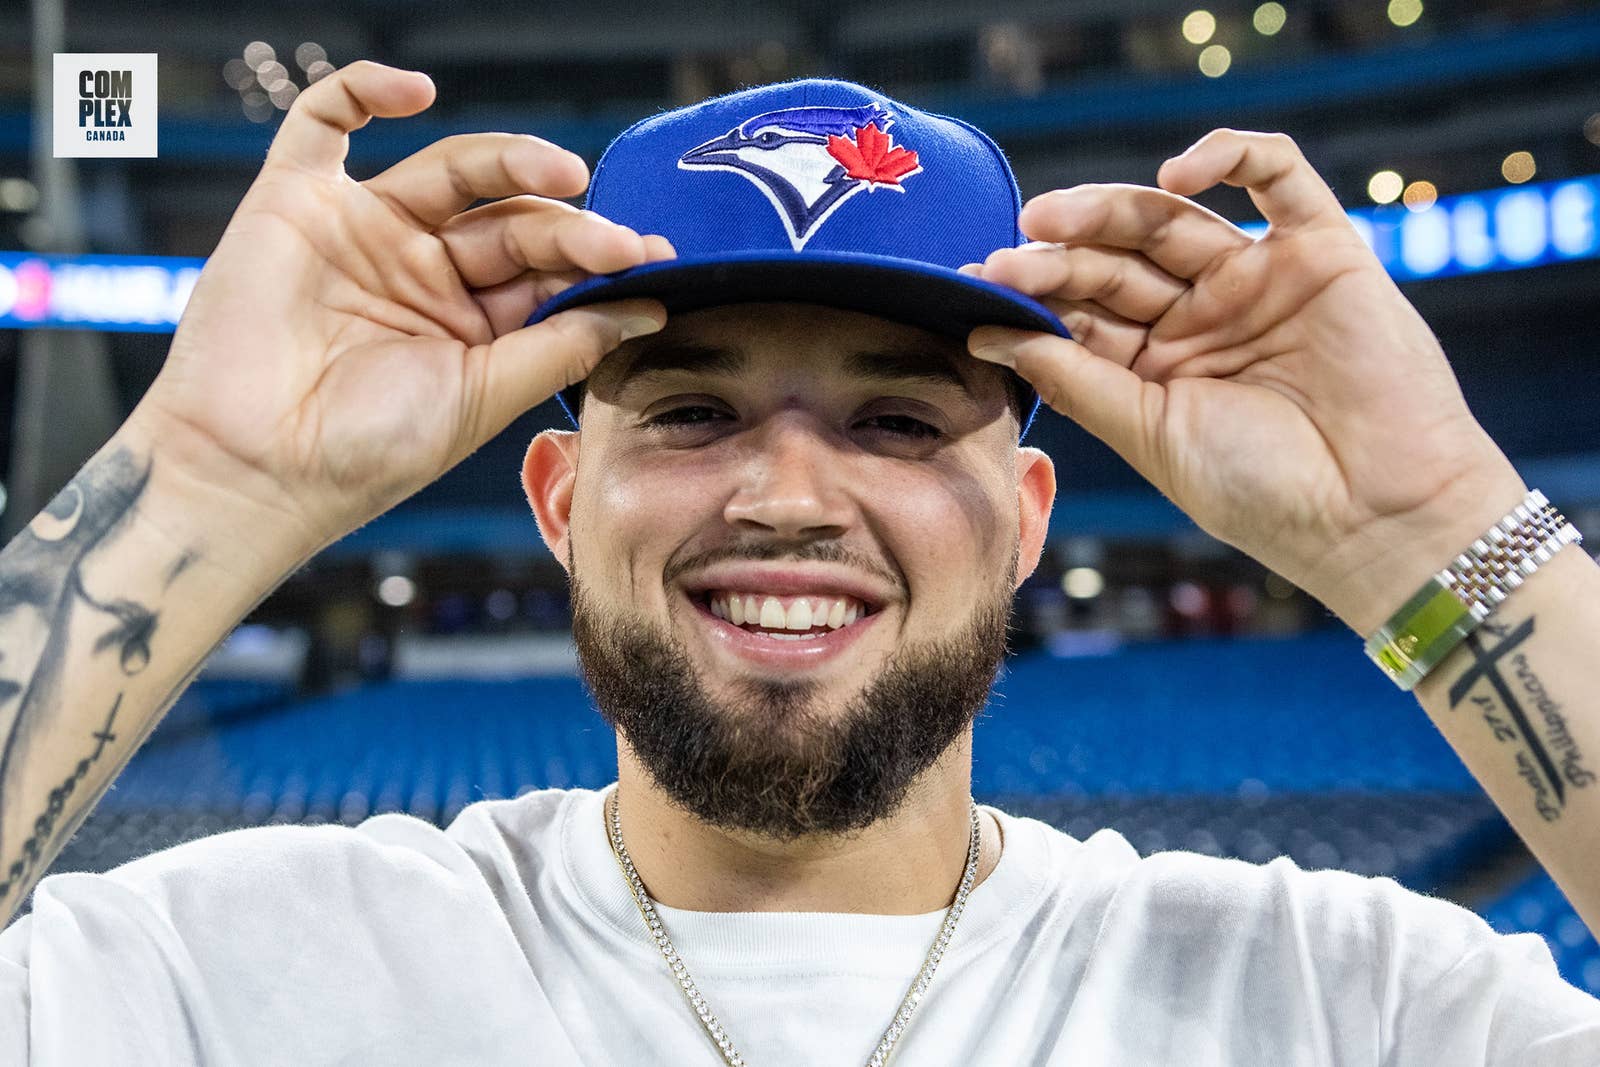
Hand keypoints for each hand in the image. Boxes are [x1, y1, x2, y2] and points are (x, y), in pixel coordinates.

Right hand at [136, 60, 671, 557]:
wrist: (255, 469)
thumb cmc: (366, 452)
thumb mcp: (482, 399)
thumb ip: (560, 346)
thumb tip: (648, 308)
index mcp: (471, 323)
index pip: (545, 270)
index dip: (596, 260)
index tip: (650, 261)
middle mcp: (424, 271)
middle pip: (510, 220)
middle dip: (567, 226)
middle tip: (614, 238)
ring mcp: (365, 232)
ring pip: (451, 169)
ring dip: (510, 160)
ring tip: (563, 172)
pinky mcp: (296, 202)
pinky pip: (325, 122)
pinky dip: (365, 90)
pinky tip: (419, 93)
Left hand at [964, 129, 1526, 635]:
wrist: (1374, 515)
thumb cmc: (1261, 491)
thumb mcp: (1149, 432)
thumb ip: (1076, 378)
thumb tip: (987, 335)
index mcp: (1155, 365)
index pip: (1081, 312)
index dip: (1032, 295)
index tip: (977, 287)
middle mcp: (1200, 316)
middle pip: (1116, 261)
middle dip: (1058, 255)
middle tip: (1009, 254)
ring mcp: (1257, 280)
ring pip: (1171, 218)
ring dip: (1108, 208)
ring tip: (1052, 217)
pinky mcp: (1321, 249)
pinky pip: (1278, 176)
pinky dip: (1231, 155)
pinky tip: (1177, 172)